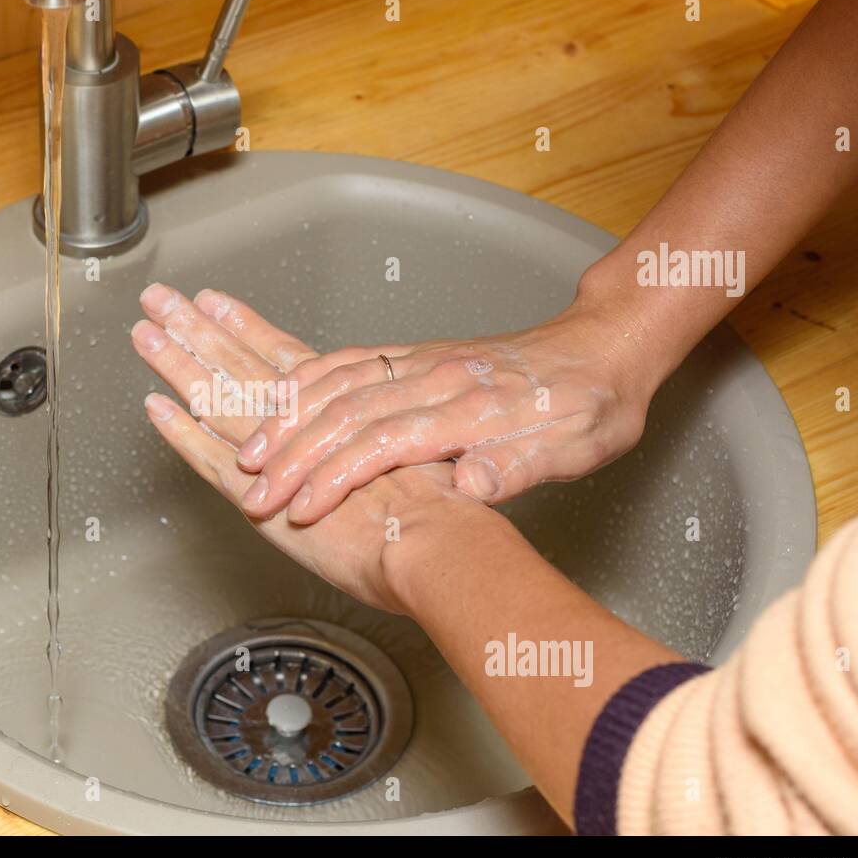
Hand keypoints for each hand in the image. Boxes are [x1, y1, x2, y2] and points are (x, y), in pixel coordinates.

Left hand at [131, 283, 494, 614]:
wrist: (443, 543)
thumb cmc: (449, 514)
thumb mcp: (436, 461)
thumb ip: (408, 445)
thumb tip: (411, 440)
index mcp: (348, 408)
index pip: (287, 356)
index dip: (249, 327)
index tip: (215, 303)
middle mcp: (311, 421)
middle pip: (244, 363)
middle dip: (199, 328)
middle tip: (160, 299)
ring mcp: (283, 456)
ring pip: (221, 396)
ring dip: (180, 362)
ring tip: (142, 334)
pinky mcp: (265, 494)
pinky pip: (212, 456)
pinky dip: (182, 432)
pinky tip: (154, 408)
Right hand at [231, 297, 655, 523]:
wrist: (607, 348)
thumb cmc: (591, 406)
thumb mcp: (573, 449)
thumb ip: (516, 468)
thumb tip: (470, 490)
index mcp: (471, 409)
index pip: (384, 444)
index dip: (335, 477)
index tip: (299, 509)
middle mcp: (437, 378)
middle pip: (347, 414)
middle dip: (294, 454)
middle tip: (255, 491)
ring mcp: (423, 360)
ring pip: (340, 383)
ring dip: (290, 417)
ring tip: (250, 450)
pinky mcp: (418, 353)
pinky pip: (352, 359)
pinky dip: (310, 377)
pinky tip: (283, 395)